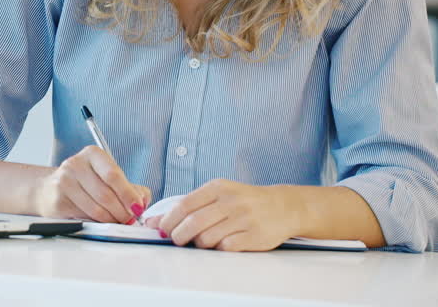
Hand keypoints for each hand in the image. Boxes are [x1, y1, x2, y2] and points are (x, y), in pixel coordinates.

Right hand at [34, 146, 150, 223]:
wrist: (50, 189)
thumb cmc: (85, 183)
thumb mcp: (107, 177)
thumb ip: (130, 188)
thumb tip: (142, 202)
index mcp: (92, 154)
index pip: (113, 175)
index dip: (128, 194)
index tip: (137, 208)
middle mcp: (76, 164)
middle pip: (106, 194)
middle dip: (122, 212)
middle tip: (130, 219)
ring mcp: (64, 182)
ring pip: (96, 209)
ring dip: (111, 220)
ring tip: (117, 221)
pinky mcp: (58, 201)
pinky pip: (84, 217)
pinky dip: (97, 223)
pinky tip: (101, 221)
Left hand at [145, 179, 299, 250]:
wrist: (282, 207)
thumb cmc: (243, 201)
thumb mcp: (218, 194)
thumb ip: (189, 205)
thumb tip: (155, 221)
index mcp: (218, 187)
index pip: (185, 204)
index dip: (169, 220)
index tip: (162, 230)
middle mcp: (231, 201)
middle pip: (193, 223)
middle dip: (179, 236)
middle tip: (177, 241)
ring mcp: (244, 218)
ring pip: (208, 238)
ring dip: (199, 244)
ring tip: (202, 241)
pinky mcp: (254, 235)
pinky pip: (226, 247)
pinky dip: (218, 249)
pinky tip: (221, 244)